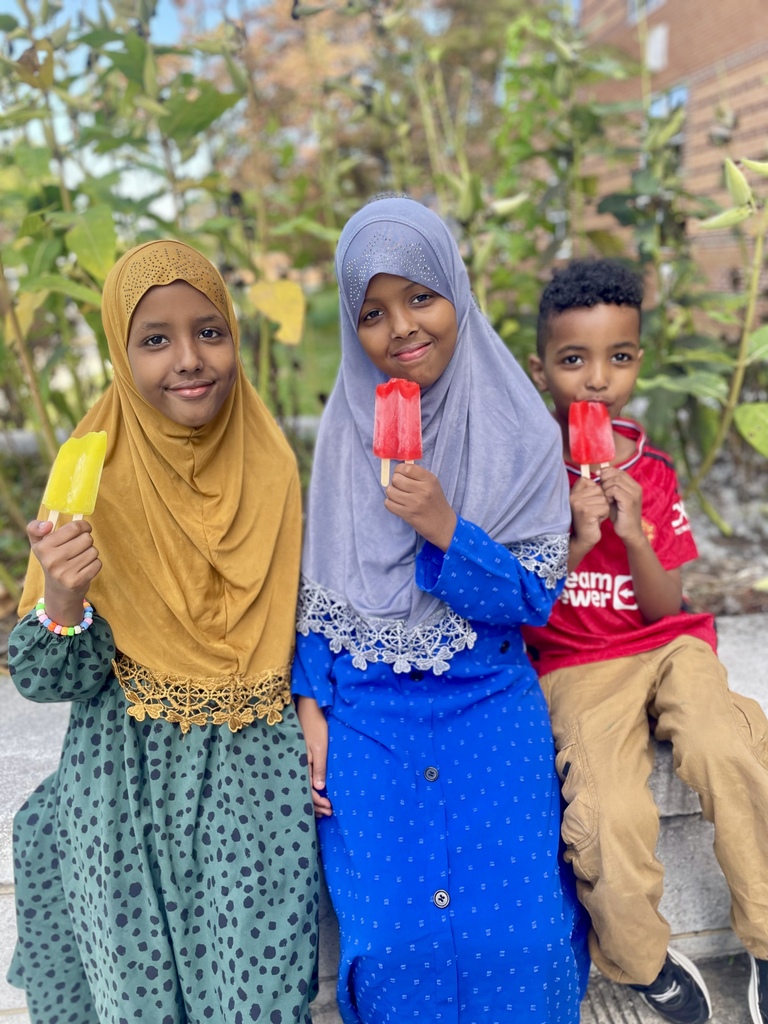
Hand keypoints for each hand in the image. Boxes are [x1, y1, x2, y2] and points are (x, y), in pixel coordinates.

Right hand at [28, 519, 100, 624]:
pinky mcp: (76, 582)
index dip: (83, 526)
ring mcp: (63, 573)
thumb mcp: (39, 544)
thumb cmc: (52, 560)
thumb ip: (35, 528)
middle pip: (87, 538)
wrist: (58, 591)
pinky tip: (84, 568)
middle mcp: (51, 560)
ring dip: (91, 553)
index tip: (82, 529)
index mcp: (42, 547)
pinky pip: (97, 563)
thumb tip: (48, 524)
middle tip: (78, 548)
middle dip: (86, 541)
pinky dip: (94, 564)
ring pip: (93, 551)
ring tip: (80, 559)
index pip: (74, 527)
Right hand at [295, 696, 332, 817]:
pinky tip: (315, 792)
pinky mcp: (298, 758)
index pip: (307, 790)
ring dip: (312, 798)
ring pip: (302, 787)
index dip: (317, 802)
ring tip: (324, 808)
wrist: (308, 708)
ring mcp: (295, 762)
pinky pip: (302, 778)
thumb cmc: (315, 726)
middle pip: (302, 792)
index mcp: (299, 765)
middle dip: (315, 805)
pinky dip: (309, 788)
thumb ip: (319, 768)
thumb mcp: (320, 748)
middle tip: (329, 813)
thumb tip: (319, 789)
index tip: (329, 809)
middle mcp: (295, 766)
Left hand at [384, 463, 456, 550]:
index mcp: (429, 480)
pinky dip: (390, 503)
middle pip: (396, 479)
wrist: (443, 524)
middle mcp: (423, 490)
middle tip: (400, 487)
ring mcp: (414, 503)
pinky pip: (388, 504)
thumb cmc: (435, 502)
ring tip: (398, 496)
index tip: (401, 474)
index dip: (399, 470)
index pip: (406, 468)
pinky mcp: (407, 514)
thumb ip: (417, 475)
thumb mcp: (432, 484)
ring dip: (391, 493)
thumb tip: (398, 469)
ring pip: (390, 491)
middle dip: (395, 482)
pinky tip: (397, 504)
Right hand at [569, 477, 609, 550]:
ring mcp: (578, 504)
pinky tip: (596, 521)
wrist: (583, 538)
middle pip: (599, 490)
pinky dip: (604, 515)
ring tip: (594, 516)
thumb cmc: (588, 519)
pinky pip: (605, 507)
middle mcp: (573, 496)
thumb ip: (590, 489)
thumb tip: (602, 473)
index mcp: (572, 492)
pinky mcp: (586, 512)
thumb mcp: (587, 501)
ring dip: (603, 509)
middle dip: (601, 501)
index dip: (595, 492)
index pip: (589, 481)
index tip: (590, 503)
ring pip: (603, 499)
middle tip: (593, 512)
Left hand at [599, 466, 643, 544]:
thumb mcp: (614, 498)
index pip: (619, 471)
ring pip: (615, 481)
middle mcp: (636, 488)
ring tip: (605, 498)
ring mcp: (634, 494)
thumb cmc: (620, 516)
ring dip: (605, 488)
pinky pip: (614, 490)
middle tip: (601, 489)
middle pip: (616, 474)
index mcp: (634, 485)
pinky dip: (607, 495)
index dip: (607, 471)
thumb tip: (599, 473)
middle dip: (605, 480)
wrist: (629, 532)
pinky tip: (607, 502)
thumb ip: (609, 486)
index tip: (597, 475)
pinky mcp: (629, 501)